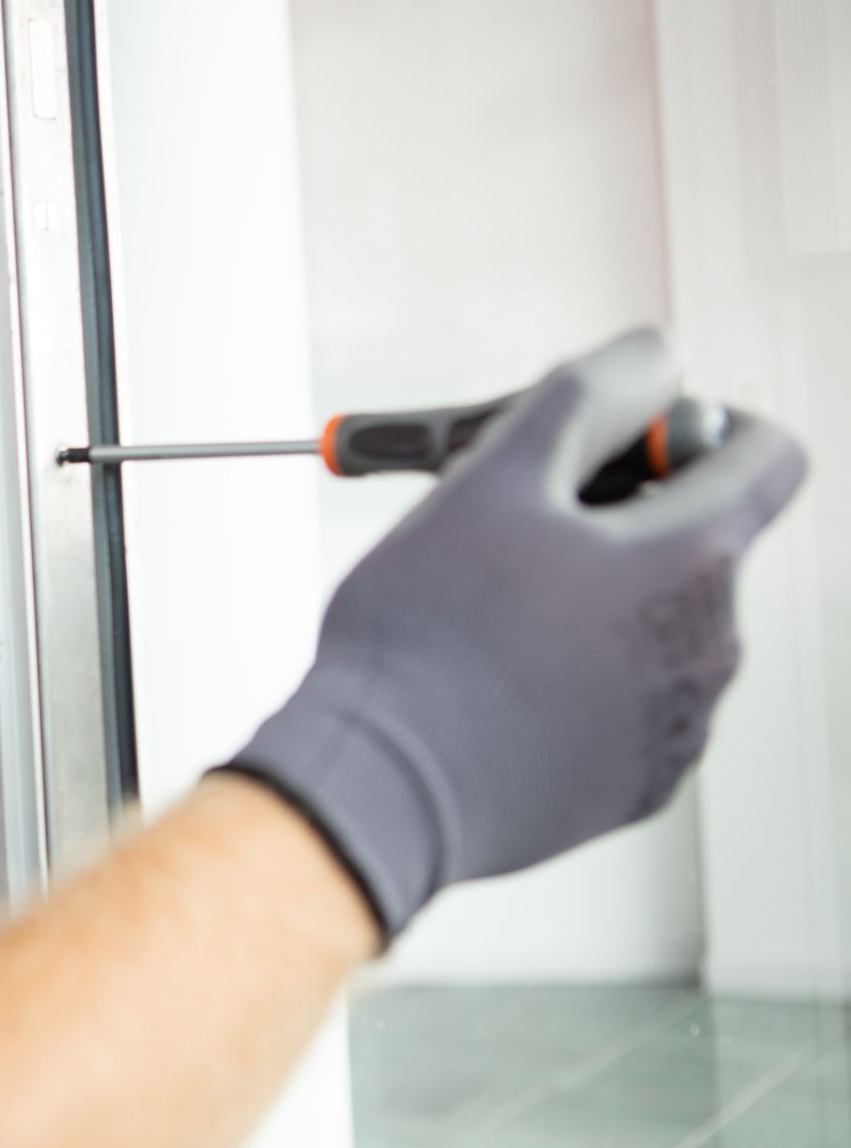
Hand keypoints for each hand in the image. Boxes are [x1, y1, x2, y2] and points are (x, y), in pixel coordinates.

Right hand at [225, 329, 806, 937]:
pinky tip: (491, 686)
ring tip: (482, 619)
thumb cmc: (426, 632)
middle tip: (505, 530)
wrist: (381, 786)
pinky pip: (623, 706)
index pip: (766, 453)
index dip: (692, 425)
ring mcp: (678, 728)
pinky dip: (571, 681)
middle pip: (695, 542)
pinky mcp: (632, 789)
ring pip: (653, 627)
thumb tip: (652, 358)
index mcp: (693, 558)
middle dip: (613, 521)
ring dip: (588, 603)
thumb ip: (586, 398)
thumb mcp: (493, 478)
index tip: (609, 444)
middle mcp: (713, 646)